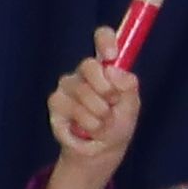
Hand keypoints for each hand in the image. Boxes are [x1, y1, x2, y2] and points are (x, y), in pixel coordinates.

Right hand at [47, 28, 138, 165]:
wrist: (102, 149)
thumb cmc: (118, 123)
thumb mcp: (131, 105)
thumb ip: (128, 85)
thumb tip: (113, 69)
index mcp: (106, 67)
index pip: (103, 39)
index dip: (105, 41)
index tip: (112, 55)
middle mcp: (84, 72)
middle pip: (89, 65)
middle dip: (106, 88)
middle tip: (113, 102)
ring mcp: (68, 86)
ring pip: (83, 92)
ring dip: (100, 113)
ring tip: (104, 122)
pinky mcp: (56, 102)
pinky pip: (73, 109)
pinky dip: (89, 123)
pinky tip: (89, 128)